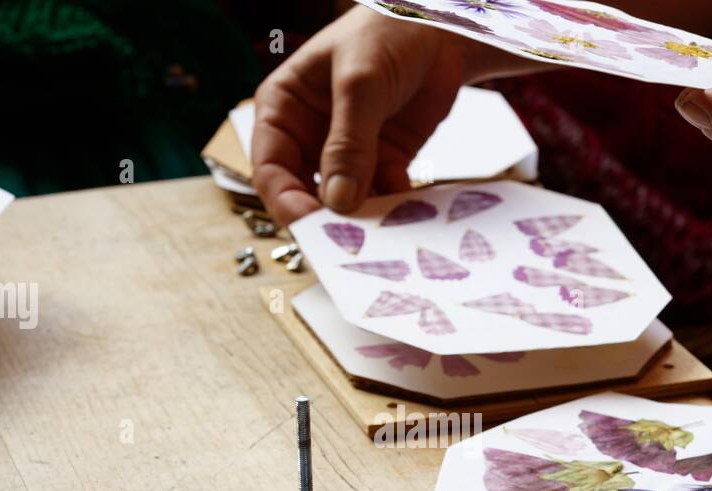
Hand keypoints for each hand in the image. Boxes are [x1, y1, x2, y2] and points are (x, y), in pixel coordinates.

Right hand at [251, 7, 470, 224]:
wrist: (441, 27)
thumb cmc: (385, 34)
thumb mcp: (360, 83)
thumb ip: (348, 142)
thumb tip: (338, 201)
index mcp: (284, 110)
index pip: (270, 167)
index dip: (285, 200)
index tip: (309, 224)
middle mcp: (309, 136)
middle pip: (305, 192)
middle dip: (324, 217)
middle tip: (346, 243)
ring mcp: (347, 153)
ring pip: (344, 200)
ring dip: (362, 219)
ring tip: (381, 237)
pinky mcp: (384, 162)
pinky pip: (383, 195)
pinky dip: (393, 208)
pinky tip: (407, 218)